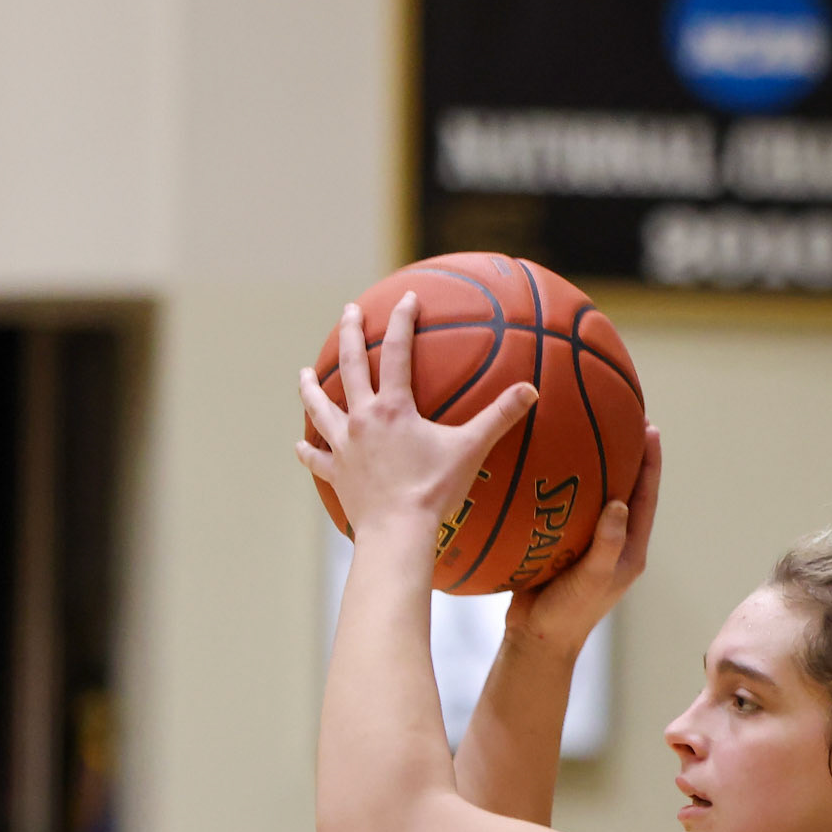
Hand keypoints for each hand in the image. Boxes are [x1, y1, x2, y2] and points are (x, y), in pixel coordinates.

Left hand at [297, 294, 536, 540]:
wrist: (397, 531)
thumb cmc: (434, 491)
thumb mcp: (470, 450)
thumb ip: (498, 418)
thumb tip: (531, 391)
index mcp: (394, 407)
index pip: (399, 351)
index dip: (403, 321)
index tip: (407, 299)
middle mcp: (363, 418)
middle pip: (351, 366)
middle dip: (351, 334)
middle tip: (349, 312)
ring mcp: (344, 446)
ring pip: (320, 408)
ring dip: (311, 388)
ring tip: (304, 373)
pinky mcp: (337, 474)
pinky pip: (317, 459)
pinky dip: (308, 451)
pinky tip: (300, 445)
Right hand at [503, 423, 661, 659]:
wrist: (535, 639)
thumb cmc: (569, 614)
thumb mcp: (592, 578)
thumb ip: (607, 543)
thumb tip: (620, 503)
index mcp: (629, 549)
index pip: (646, 497)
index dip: (650, 462)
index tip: (649, 427)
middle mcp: (611, 542)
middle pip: (624, 488)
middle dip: (624, 453)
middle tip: (621, 416)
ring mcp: (585, 543)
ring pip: (593, 495)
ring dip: (593, 464)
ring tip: (584, 429)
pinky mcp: (558, 544)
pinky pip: (563, 507)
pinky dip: (558, 485)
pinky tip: (543, 462)